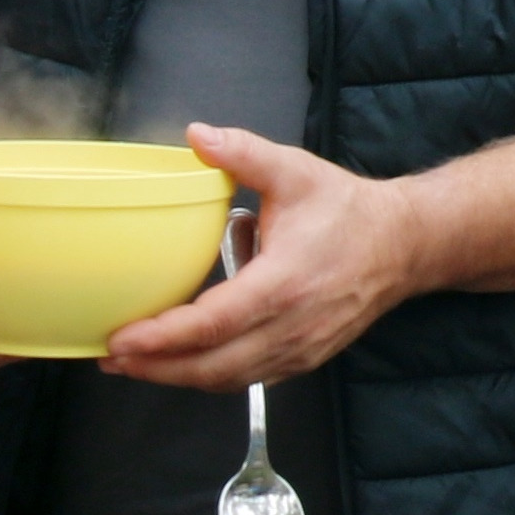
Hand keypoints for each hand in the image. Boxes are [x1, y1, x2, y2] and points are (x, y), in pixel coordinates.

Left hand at [101, 123, 436, 391]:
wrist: (405, 246)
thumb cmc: (348, 211)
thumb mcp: (294, 171)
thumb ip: (242, 153)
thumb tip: (196, 135)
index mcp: (284, 283)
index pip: (214, 323)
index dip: (163, 338)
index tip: (122, 339)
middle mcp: (292, 326)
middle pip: (214, 366)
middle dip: (157, 369)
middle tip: (109, 358)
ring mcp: (300, 349)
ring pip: (230, 379)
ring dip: (178, 378)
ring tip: (134, 364)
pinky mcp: (305, 358)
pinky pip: (250, 378)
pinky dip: (211, 377)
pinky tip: (181, 365)